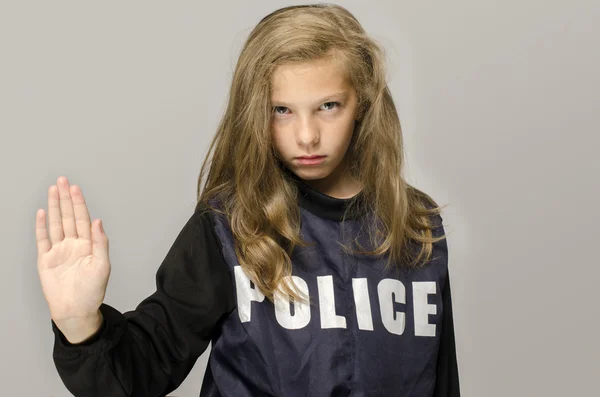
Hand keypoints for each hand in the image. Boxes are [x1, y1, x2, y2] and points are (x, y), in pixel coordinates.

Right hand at [35, 176, 110, 322]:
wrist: (76, 310)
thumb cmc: (93, 291)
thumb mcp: (103, 266)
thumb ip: (100, 243)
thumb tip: (98, 221)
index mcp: (88, 245)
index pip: (83, 218)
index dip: (79, 203)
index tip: (75, 188)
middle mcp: (73, 244)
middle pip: (68, 216)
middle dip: (65, 198)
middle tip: (62, 180)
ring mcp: (59, 251)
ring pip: (55, 223)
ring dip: (54, 207)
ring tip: (52, 190)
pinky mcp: (46, 260)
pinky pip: (43, 239)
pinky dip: (41, 226)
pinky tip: (42, 212)